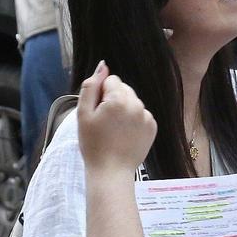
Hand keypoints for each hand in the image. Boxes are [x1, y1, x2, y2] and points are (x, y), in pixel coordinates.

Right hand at [77, 61, 156, 176]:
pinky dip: (133, 120)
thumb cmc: (93, 144)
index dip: (101, 95)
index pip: (110, 80)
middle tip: (105, 123)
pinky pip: (141, 114)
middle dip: (113, 100)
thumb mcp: (83, 113)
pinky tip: (125, 135)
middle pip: (123, 89)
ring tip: (115, 130)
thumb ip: (91, 85)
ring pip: (132, 101)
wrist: (111, 171)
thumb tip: (102, 65)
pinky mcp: (152, 127)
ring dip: (124, 110)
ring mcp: (147, 116)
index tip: (98, 113)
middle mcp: (137, 104)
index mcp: (119, 98)